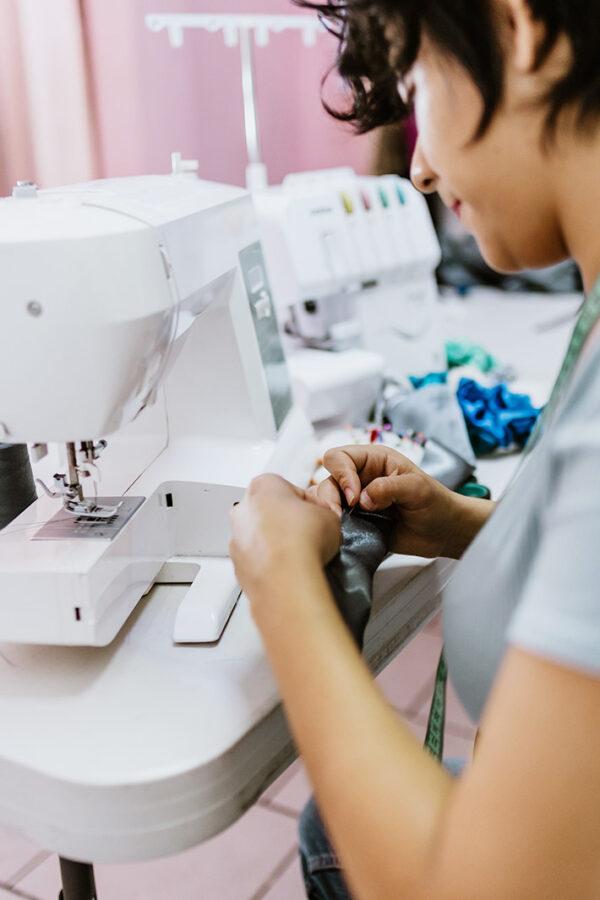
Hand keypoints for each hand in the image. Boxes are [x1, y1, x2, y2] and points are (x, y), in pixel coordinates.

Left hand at [229, 474, 340, 597]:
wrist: (288, 579)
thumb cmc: (305, 542)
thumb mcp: (330, 515)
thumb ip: (323, 511)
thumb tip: (322, 517)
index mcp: (264, 486)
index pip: (293, 491)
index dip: (312, 506)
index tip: (320, 517)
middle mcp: (243, 508)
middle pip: (271, 512)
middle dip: (288, 522)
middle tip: (310, 536)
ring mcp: (236, 537)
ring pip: (261, 536)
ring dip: (277, 543)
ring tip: (299, 555)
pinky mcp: (237, 564)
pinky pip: (257, 559)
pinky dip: (269, 563)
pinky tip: (287, 568)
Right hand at [313, 445, 481, 558]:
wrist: (445, 532)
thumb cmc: (436, 503)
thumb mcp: (416, 488)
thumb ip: (388, 488)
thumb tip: (362, 499)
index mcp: (373, 460)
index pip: (340, 457)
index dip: (342, 475)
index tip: (354, 498)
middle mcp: (361, 478)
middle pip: (328, 479)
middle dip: (330, 496)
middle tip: (341, 515)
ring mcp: (357, 502)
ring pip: (326, 501)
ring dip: (327, 511)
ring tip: (338, 526)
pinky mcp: (357, 523)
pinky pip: (334, 522)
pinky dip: (332, 527)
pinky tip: (339, 534)